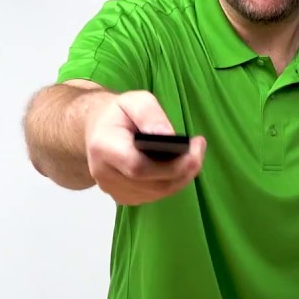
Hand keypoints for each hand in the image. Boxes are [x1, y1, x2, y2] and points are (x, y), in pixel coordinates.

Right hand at [84, 90, 206, 205]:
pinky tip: (179, 167)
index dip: (171, 164)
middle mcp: (104, 174)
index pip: (138, 167)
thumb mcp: (134, 101)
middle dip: (184, 170)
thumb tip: (168, 136)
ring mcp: (113, 190)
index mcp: (104, 148)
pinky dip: (171, 183)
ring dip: (181, 177)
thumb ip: (150, 114)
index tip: (194, 146)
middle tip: (199, 148)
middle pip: (153, 184)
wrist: (98, 131)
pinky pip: (154, 196)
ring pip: (157, 193)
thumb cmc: (118, 114)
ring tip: (194, 155)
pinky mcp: (123, 198)